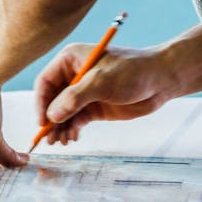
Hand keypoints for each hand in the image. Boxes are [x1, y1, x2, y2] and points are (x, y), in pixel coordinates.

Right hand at [34, 42, 175, 145]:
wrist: (160, 80)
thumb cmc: (132, 71)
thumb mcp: (101, 82)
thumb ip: (75, 98)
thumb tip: (51, 116)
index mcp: (70, 59)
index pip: (46, 82)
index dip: (41, 102)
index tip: (42, 122)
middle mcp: (73, 75)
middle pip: (52, 99)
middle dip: (50, 119)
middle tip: (49, 139)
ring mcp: (84, 92)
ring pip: (63, 112)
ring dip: (60, 127)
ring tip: (62, 142)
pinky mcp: (94, 106)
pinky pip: (76, 119)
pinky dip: (72, 129)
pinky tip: (73, 138)